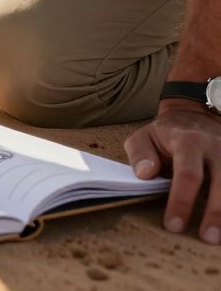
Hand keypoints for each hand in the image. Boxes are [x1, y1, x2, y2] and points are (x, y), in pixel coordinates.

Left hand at [124, 100, 220, 243]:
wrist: (194, 115)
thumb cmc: (166, 134)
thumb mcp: (144, 136)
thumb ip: (140, 154)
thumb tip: (145, 175)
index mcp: (189, 141)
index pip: (188, 175)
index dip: (182, 201)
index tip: (173, 225)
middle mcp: (216, 147)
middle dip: (215, 213)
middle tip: (206, 237)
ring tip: (220, 237)